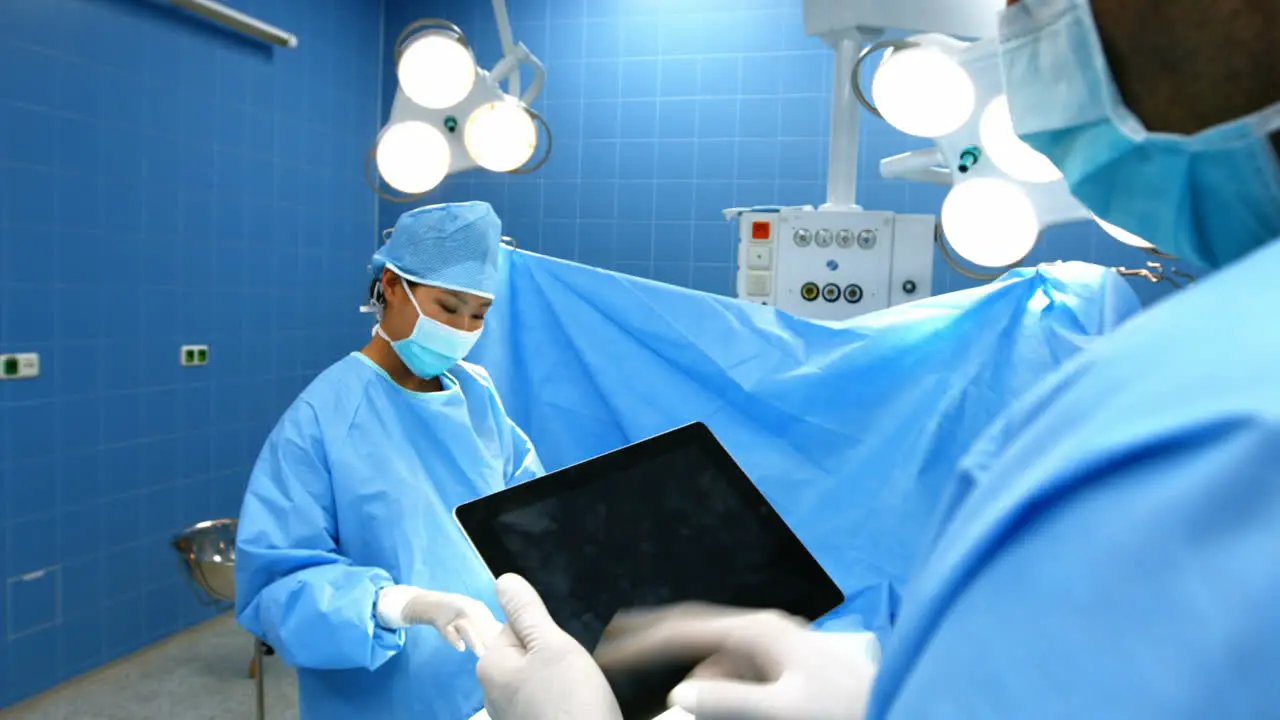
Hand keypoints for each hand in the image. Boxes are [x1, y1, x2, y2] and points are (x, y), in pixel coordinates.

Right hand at [376, 586, 503, 655]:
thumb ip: (487, 627)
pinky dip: (454, 639)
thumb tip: (507, 639)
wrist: (429, 603)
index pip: (492, 623)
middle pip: (482, 625)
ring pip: (466, 627)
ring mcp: (453, 614)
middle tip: (498, 656)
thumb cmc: (456, 613)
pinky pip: (447, 630)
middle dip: (490, 640)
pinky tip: (461, 648)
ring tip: (481, 654)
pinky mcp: (440, 621)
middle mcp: (468, 608)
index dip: (499, 637)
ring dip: (474, 640)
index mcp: (479, 609)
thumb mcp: (474, 616)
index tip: (508, 650)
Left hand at [476, 574, 622, 719]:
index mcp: (491, 666)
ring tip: (579, 695)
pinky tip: (577, 710)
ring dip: (562, 681)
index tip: (560, 653)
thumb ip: (527, 612)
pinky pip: (547, 702)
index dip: (545, 632)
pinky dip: (563, 703)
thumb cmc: (570, 703)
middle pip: (529, 653)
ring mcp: (511, 716)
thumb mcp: (551, 646)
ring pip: (541, 679)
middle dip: (555, 657)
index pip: (516, 625)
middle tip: (573, 675)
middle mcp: (493, 693)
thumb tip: (503, 580)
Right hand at [594, 603, 880, 719]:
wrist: (898, 699)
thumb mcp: (783, 710)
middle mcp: (762, 630)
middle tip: (620, 655)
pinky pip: (738, 673)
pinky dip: (719, 689)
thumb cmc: (843, 706)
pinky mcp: (784, 664)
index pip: (684, 626)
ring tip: (674, 707)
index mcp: (757, 631)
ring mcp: (774, 645)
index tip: (610, 647)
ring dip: (696, 683)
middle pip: (696, 635)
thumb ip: (729, 702)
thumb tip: (679, 692)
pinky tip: (708, 703)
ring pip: (717, 661)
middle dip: (658, 646)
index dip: (643, 636)